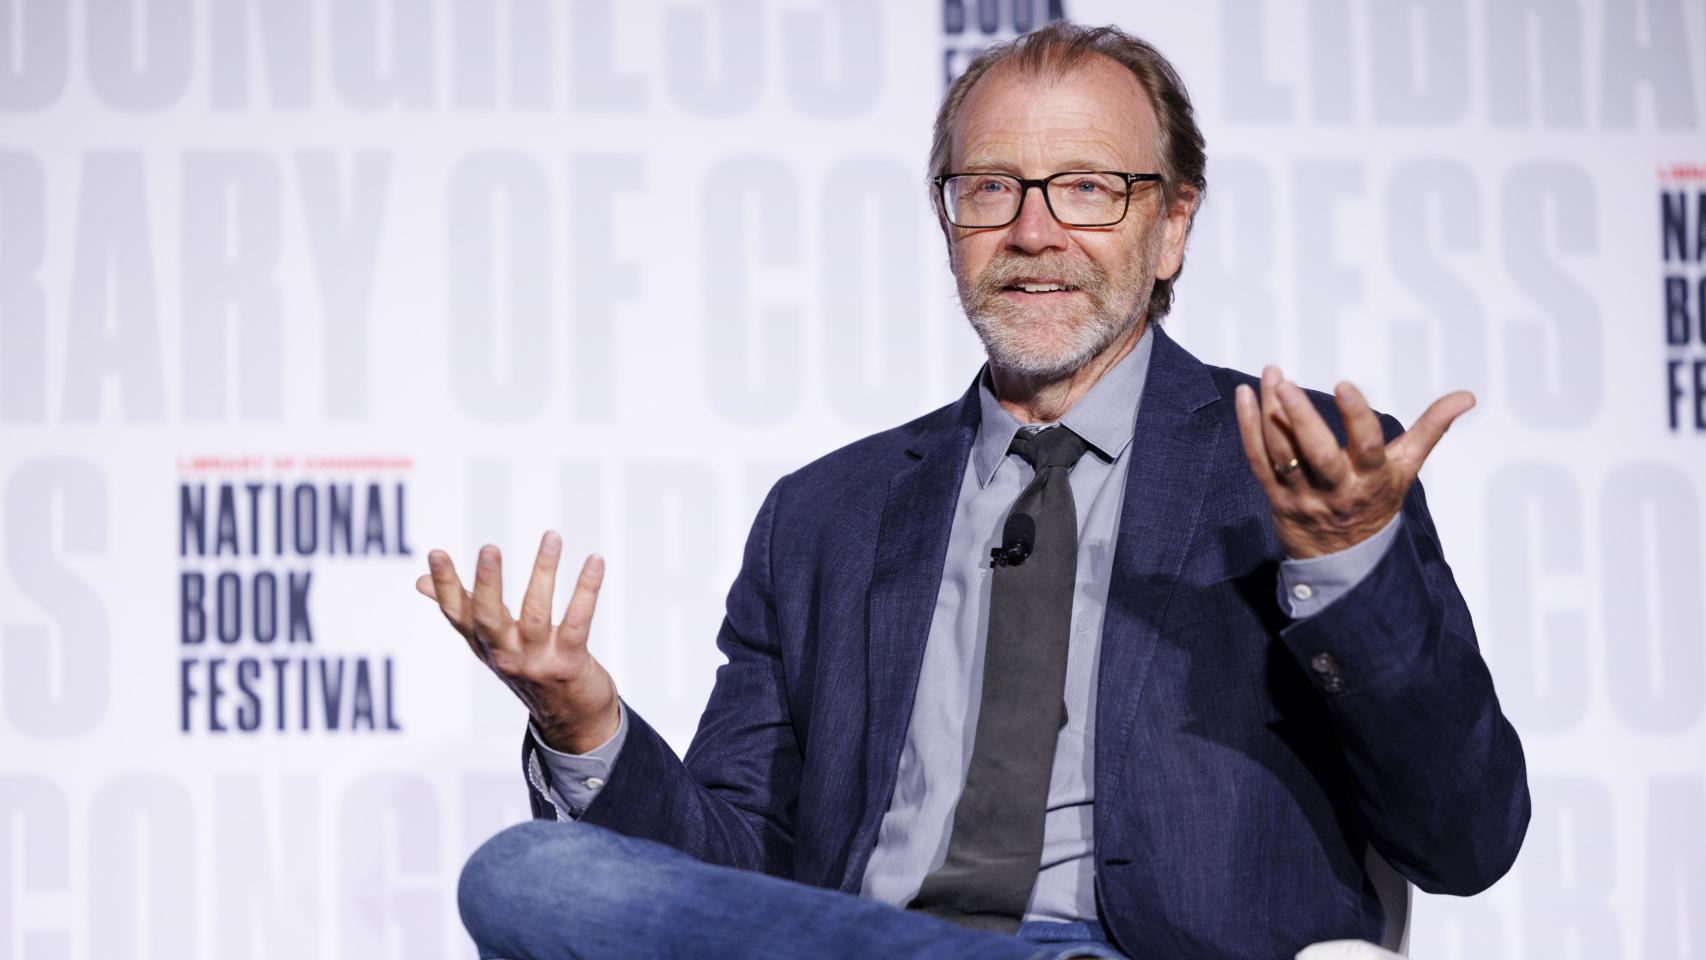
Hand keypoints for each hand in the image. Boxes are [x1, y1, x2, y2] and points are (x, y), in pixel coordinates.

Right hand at [416, 530, 620, 753]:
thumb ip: (462, 609)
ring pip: (536, 612)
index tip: (436, 553)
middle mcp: (504, 654)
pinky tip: (595, 561)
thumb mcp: (490, 643)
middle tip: (489, 548)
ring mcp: (536, 661)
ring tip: (552, 537)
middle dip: (487, 582)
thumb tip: (419, 582)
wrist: (571, 720)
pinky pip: (577, 622)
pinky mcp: (568, 663)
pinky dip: (586, 590)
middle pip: (488, 618)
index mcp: (483, 645)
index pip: (456, 614)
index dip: (445, 585)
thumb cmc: (528, 668)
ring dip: (544, 571)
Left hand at [1233, 366, 1473, 558]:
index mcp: (1372, 479)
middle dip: (1300, 418)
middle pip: (1317, 454)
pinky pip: (1258, 462)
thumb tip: (1468, 396)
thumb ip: (1431, 428)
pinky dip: (1249, 429)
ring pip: (1283, 454)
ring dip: (1270, 415)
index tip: (1344, 385)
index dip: (1355, 416)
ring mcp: (1303, 495)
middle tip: (1285, 384)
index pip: (1366, 446)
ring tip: (1270, 376)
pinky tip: (1245, 396)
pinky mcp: (1276, 497)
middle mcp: (1337, 489)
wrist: (1343, 558)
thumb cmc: (1376, 500)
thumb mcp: (1406, 467)